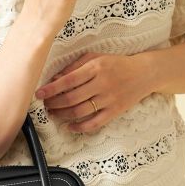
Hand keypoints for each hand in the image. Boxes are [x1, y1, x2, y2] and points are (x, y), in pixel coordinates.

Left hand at [34, 52, 155, 132]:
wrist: (145, 73)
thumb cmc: (116, 64)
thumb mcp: (95, 57)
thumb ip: (74, 67)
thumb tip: (54, 78)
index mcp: (96, 67)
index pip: (68, 81)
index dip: (51, 89)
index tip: (39, 94)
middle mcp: (102, 84)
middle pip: (71, 98)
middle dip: (53, 103)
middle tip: (45, 104)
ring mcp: (109, 99)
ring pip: (79, 111)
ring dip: (62, 115)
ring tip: (53, 113)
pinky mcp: (115, 112)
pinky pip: (94, 123)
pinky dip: (79, 128)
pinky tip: (69, 126)